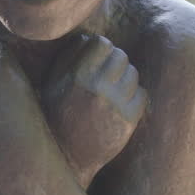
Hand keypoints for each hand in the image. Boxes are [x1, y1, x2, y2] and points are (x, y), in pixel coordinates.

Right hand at [41, 35, 146, 186]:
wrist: (66, 157)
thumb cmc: (56, 116)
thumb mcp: (53, 84)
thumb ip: (68, 57)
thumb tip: (87, 37)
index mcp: (76, 76)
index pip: (102, 44)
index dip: (101, 50)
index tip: (97, 59)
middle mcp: (97, 88)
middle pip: (121, 56)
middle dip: (114, 63)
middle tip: (106, 75)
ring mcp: (114, 105)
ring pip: (133, 74)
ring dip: (125, 79)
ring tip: (112, 91)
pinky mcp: (128, 120)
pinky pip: (142, 94)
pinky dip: (134, 97)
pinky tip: (120, 105)